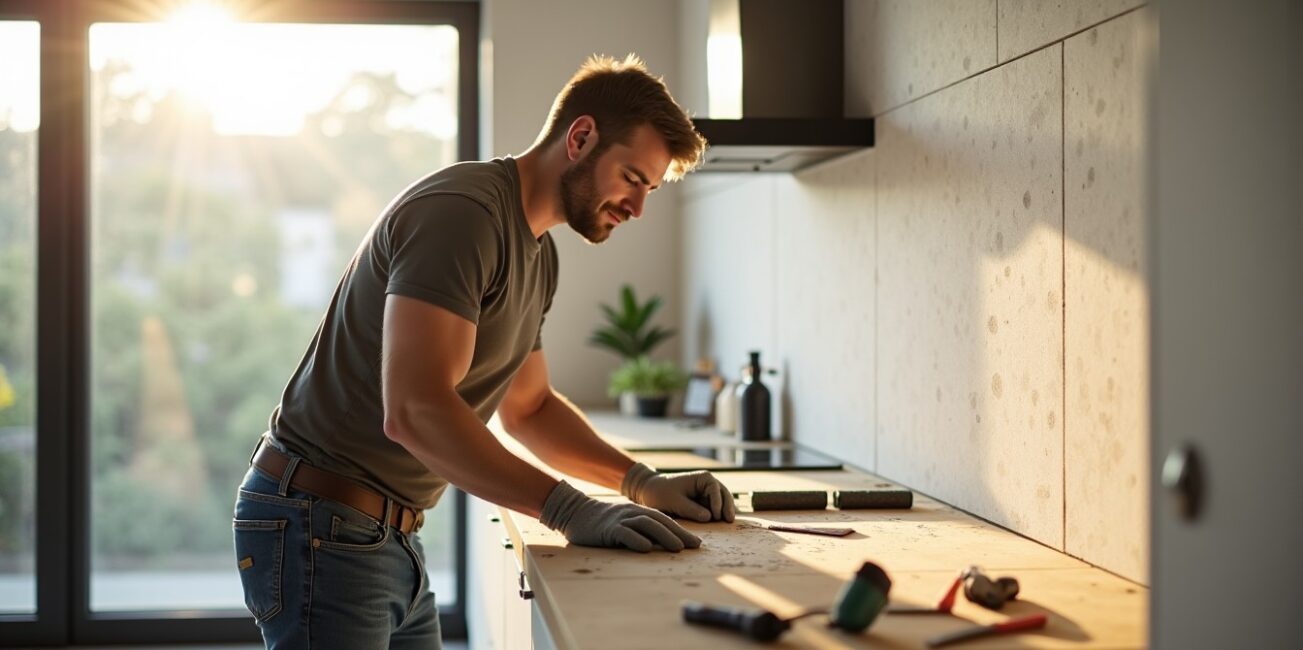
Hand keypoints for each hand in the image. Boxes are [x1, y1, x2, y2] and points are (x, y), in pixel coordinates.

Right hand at [540, 481, 701, 552]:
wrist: (575, 512)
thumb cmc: (602, 522)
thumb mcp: (625, 522)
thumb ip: (641, 530)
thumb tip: (661, 544)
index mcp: (639, 512)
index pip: (665, 521)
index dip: (682, 531)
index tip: (697, 543)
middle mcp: (633, 514)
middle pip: (661, 522)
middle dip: (680, 534)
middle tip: (696, 546)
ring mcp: (621, 520)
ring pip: (647, 526)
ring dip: (664, 536)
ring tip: (678, 548)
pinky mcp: (608, 529)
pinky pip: (624, 534)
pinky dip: (636, 540)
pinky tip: (646, 548)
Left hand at [621, 462, 735, 522]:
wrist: (650, 492)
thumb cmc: (661, 494)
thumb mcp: (675, 502)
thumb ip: (692, 509)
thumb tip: (710, 517)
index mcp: (703, 478)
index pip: (715, 489)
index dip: (718, 502)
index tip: (716, 516)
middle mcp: (708, 484)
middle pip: (724, 495)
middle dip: (727, 507)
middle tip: (730, 521)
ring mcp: (708, 494)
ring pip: (722, 502)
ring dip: (725, 511)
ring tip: (728, 523)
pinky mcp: (704, 503)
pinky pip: (715, 509)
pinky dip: (719, 515)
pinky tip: (722, 524)